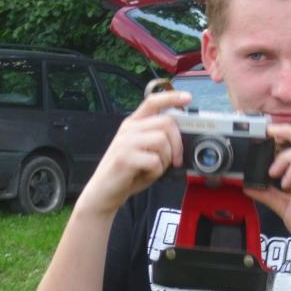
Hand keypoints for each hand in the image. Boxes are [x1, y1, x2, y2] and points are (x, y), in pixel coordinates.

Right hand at [76, 89, 191, 215]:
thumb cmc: (127, 173)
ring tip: (155, 168)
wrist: (103, 193)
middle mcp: (128, 129)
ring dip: (166, 159)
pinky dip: (156, 172)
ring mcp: (125, 142)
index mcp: (133, 124)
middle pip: (166, 122)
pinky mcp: (124, 158)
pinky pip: (154, 161)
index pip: (152, 101)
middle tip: (175, 160)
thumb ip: (157, 138)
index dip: (172, 97)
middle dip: (178, 143)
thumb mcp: (143, 150)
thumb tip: (182, 134)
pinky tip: (146, 175)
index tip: (187, 98)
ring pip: (162, 140)